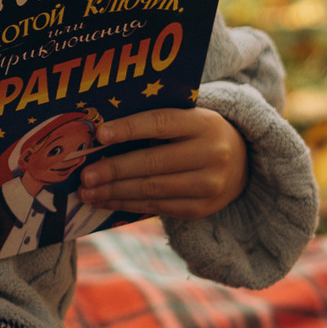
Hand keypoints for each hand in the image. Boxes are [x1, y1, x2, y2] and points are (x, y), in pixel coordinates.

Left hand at [77, 106, 246, 221]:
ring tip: (87, 192)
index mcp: (203, 122)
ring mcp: (208, 184)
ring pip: (153, 189)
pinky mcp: (200, 209)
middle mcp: (211, 153)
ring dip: (115, 192)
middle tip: (85, 176)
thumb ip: (154, 123)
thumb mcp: (187, 119)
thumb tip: (100, 135)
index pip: (161, 123)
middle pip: (153, 162)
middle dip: (115, 170)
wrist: (241, 163)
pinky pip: (157, 206)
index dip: (129, 128)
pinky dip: (128, 204)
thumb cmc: (196, 134)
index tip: (100, 135)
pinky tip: (106, 201)